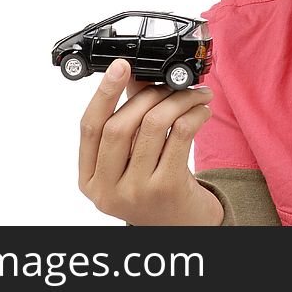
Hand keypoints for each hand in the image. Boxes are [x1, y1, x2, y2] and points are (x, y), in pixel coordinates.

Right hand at [78, 58, 223, 224]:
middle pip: (120, 125)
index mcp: (91, 180)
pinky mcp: (168, 189)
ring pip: (153, 125)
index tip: (120, 66)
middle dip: (147, 95)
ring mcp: (137, 192)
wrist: (184, 226)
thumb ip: (129, 119)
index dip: (103, 93)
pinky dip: (193, 115)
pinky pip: (180, 135)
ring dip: (177, 100)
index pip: (90, 128)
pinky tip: (201, 111)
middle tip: (170, 83)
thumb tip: (133, 75)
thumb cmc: (155, 189)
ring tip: (193, 94)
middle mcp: (108, 190)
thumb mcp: (132, 158)